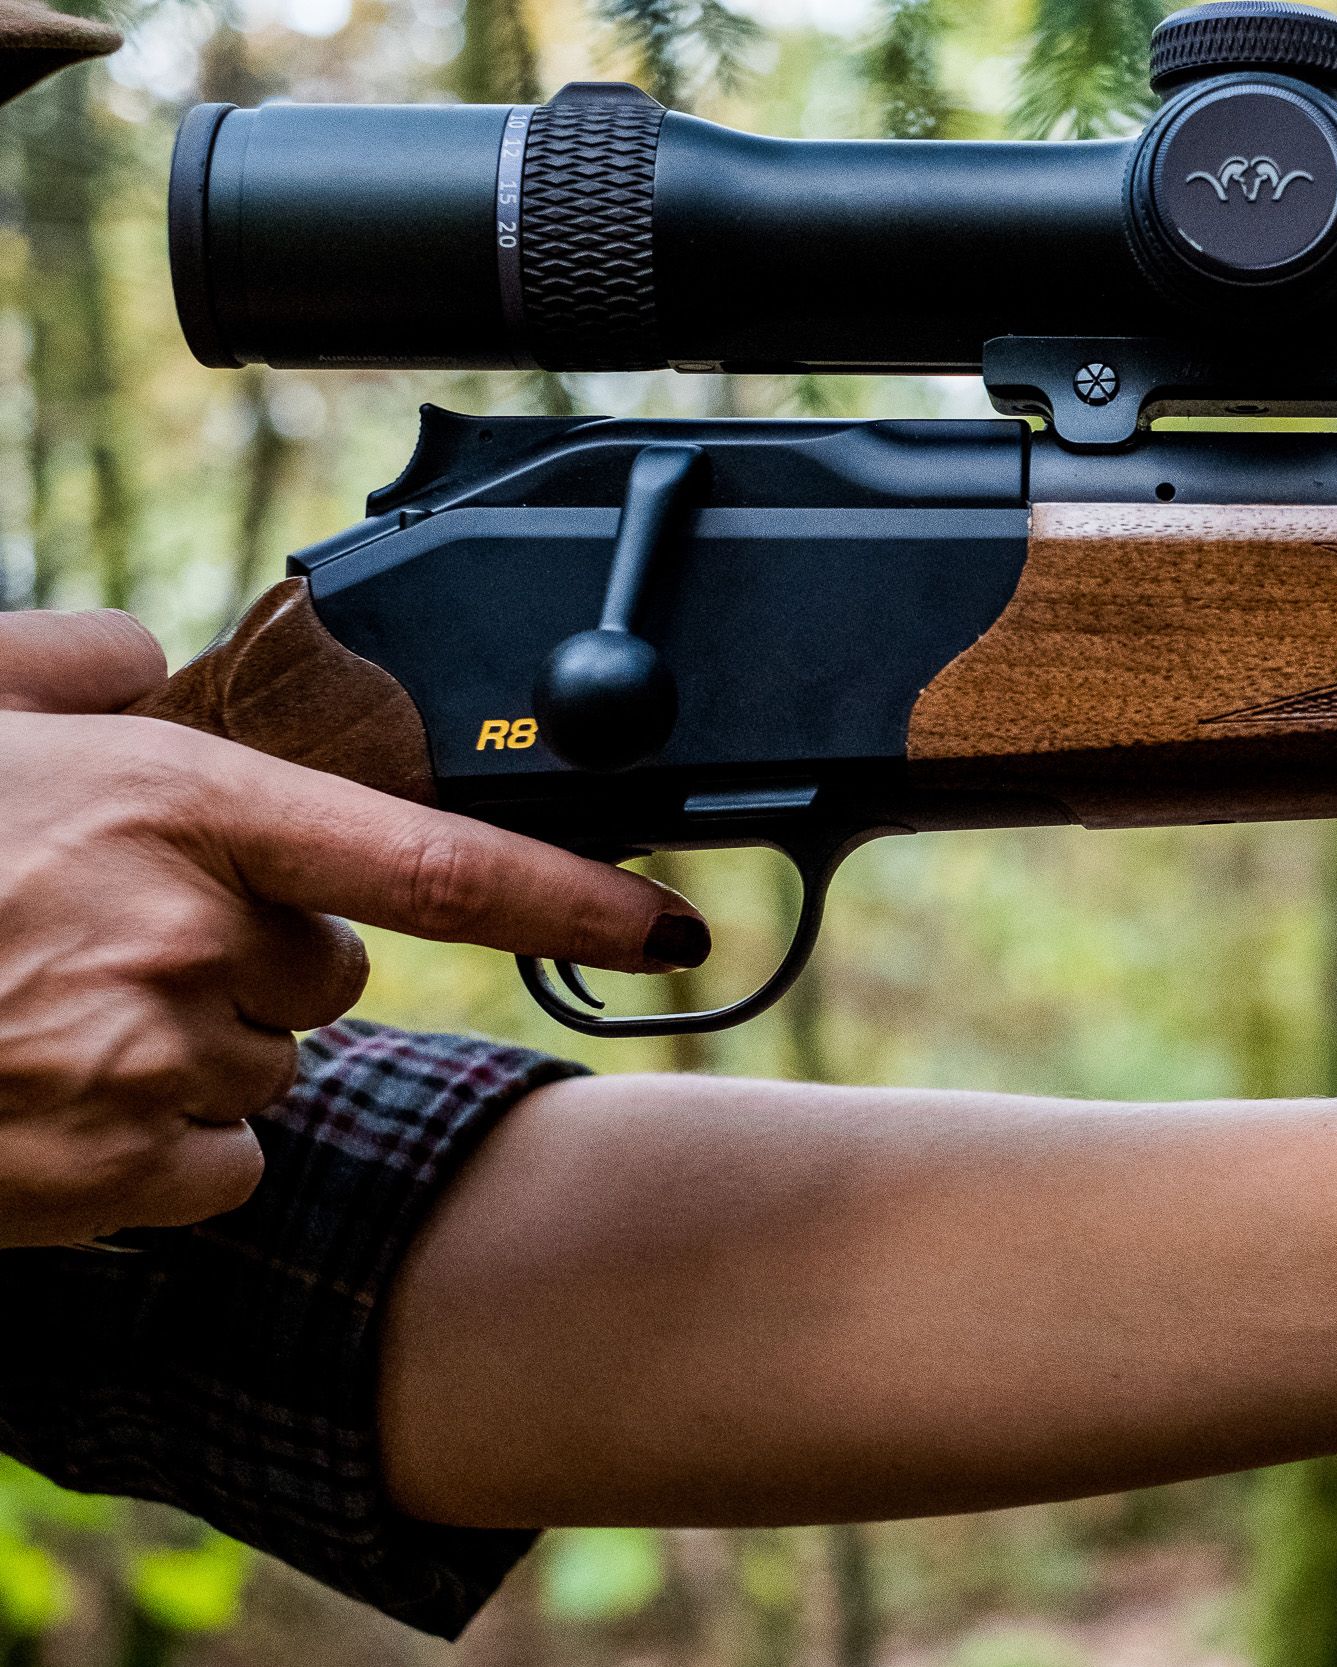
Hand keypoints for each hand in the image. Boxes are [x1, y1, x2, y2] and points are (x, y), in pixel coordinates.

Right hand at [0, 609, 710, 1248]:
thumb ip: (85, 662)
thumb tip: (149, 649)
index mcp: (180, 810)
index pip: (433, 863)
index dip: (572, 899)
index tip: (670, 923)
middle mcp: (188, 938)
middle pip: (326, 976)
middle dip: (253, 959)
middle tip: (108, 935)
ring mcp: (144, 1067)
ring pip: (263, 1075)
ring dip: (190, 1052)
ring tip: (48, 1010)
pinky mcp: (101, 1181)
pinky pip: (214, 1174)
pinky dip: (155, 1151)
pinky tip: (50, 1096)